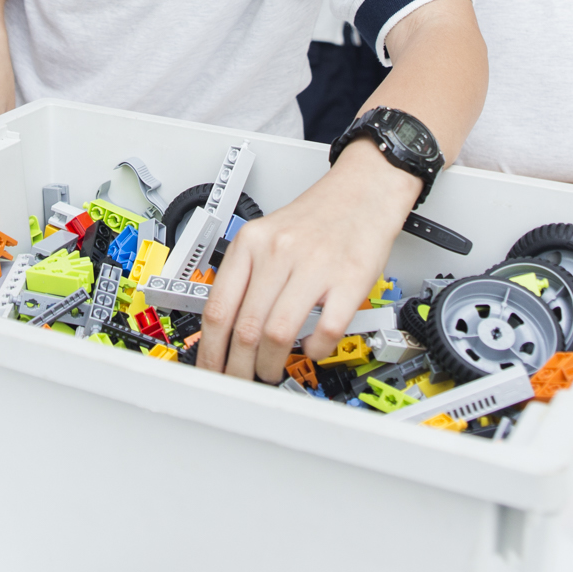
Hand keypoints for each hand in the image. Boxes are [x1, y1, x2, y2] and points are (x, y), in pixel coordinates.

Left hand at [197, 141, 419, 382]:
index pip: (218, 308)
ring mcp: (315, 266)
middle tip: (241, 380)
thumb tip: (225, 330)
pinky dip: (315, 349)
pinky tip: (312, 348)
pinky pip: (326, 330)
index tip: (211, 369)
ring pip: (278, 334)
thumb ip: (247, 276)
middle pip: (246, 328)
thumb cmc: (316, 219)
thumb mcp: (267, 236)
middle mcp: (278, 252)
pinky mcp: (349, 279)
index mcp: (251, 243)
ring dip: (271, 365)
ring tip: (271, 371)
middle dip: (239, 367)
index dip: (210, 350)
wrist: (362, 191)